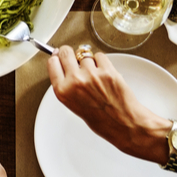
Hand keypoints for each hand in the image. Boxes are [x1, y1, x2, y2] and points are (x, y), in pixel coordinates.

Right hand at [47, 46, 170, 162]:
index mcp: (63, 91)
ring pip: (85, 54)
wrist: (123, 124)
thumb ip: (67, 85)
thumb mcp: (74, 105)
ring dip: (90, 62)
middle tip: (76, 58)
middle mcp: (75, 81)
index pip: (53, 63)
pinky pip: (100, 56)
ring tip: (96, 76)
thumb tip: (64, 67)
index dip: (57, 58)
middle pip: (66, 52)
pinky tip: (105, 74)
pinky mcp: (107, 71)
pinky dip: (102, 62)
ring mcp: (92, 75)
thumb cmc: (101, 119)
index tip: (60, 56)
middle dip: (70, 53)